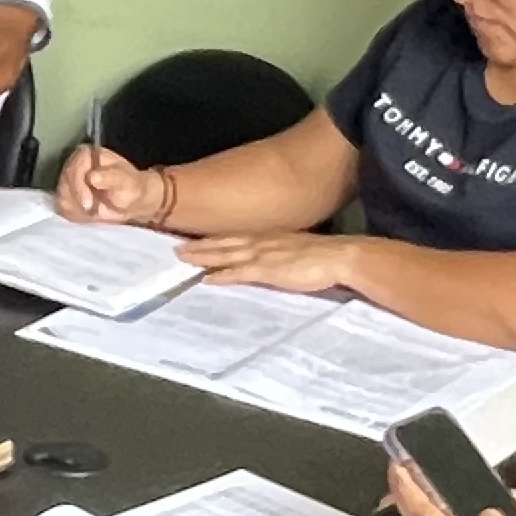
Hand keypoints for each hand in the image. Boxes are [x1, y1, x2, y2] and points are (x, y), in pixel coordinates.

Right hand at [57, 144, 167, 225]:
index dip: (78, 186)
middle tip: (92, 211)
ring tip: (94, 212)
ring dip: (78, 209)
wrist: (130, 201)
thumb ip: (111, 178)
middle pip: (64, 184)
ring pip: (62, 197)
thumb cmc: (130, 187)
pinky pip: (63, 208)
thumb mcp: (126, 181)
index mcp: (87, 154)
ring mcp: (68, 181)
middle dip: (77, 201)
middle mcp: (73, 164)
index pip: (73, 168)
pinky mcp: (67, 196)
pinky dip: (75, 214)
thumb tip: (92, 177)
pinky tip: (88, 215)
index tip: (88, 204)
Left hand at [179, 229, 360, 294]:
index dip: (215, 239)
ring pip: (226, 253)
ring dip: (203, 256)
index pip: (236, 237)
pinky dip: (222, 274)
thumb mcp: (295, 250)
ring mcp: (263, 254)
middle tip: (176, 248)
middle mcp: (262, 241)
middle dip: (200, 245)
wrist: (340, 257)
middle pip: (224, 242)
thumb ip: (279, 254)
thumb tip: (271, 262)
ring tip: (182, 258)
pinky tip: (207, 279)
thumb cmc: (323, 257)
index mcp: (269, 237)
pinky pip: (239, 272)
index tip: (196, 240)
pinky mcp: (268, 269)